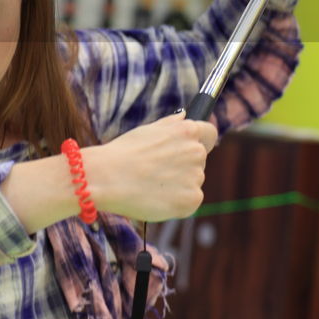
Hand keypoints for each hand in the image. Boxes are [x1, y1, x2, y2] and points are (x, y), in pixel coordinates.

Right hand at [85, 110, 216, 220]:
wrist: (108, 178)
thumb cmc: (123, 152)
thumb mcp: (147, 130)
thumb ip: (171, 124)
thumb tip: (185, 115)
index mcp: (187, 131)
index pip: (210, 134)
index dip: (201, 141)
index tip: (188, 149)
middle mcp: (196, 152)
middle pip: (199, 161)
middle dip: (182, 166)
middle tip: (156, 171)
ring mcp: (196, 177)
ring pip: (192, 182)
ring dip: (178, 185)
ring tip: (151, 185)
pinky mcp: (192, 199)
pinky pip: (189, 201)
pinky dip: (176, 202)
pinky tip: (156, 198)